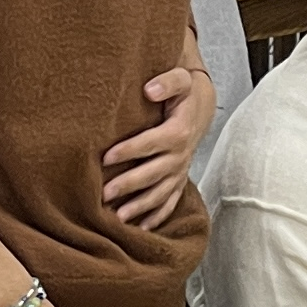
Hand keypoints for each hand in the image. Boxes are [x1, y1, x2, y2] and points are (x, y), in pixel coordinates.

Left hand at [102, 60, 217, 229]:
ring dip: (141, 207)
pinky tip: (141, 228)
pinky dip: (157, 216)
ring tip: (119, 219)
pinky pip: (170, 201)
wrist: (201, 106)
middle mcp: (181, 155)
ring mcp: (181, 170)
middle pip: (154, 173)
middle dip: (130, 185)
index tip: (105, 158)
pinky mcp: (179, 179)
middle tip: (105, 194)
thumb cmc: (184, 93)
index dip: (129, 150)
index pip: (152, 143)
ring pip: (161, 192)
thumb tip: (149, 89)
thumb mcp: (181, 78)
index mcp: (179, 131)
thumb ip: (167, 82)